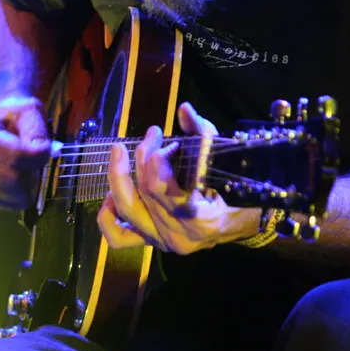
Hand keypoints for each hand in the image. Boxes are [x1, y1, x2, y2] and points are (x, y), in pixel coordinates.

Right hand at [0, 96, 58, 209]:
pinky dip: (26, 192)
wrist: (3, 125)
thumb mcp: (29, 111)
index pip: (16, 156)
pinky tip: (22, 176)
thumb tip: (45, 152)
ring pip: (18, 194)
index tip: (44, 146)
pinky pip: (16, 204)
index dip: (40, 154)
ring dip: (32, 181)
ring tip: (27, 165)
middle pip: (16, 178)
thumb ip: (37, 129)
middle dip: (35, 169)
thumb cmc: (16, 117)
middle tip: (35, 157)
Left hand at [98, 102, 251, 253]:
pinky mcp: (151, 241)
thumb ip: (202, 133)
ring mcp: (162, 241)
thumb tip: (184, 109)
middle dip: (144, 156)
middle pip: (144, 192)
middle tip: (152, 134)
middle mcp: (177, 235)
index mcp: (199, 219)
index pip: (159, 188)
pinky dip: (107, 216)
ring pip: (128, 210)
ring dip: (119, 178)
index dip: (155, 159)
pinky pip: (118, 236)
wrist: (242, 220)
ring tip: (120, 153)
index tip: (166, 140)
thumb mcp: (222, 158)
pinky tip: (110, 194)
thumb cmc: (235, 187)